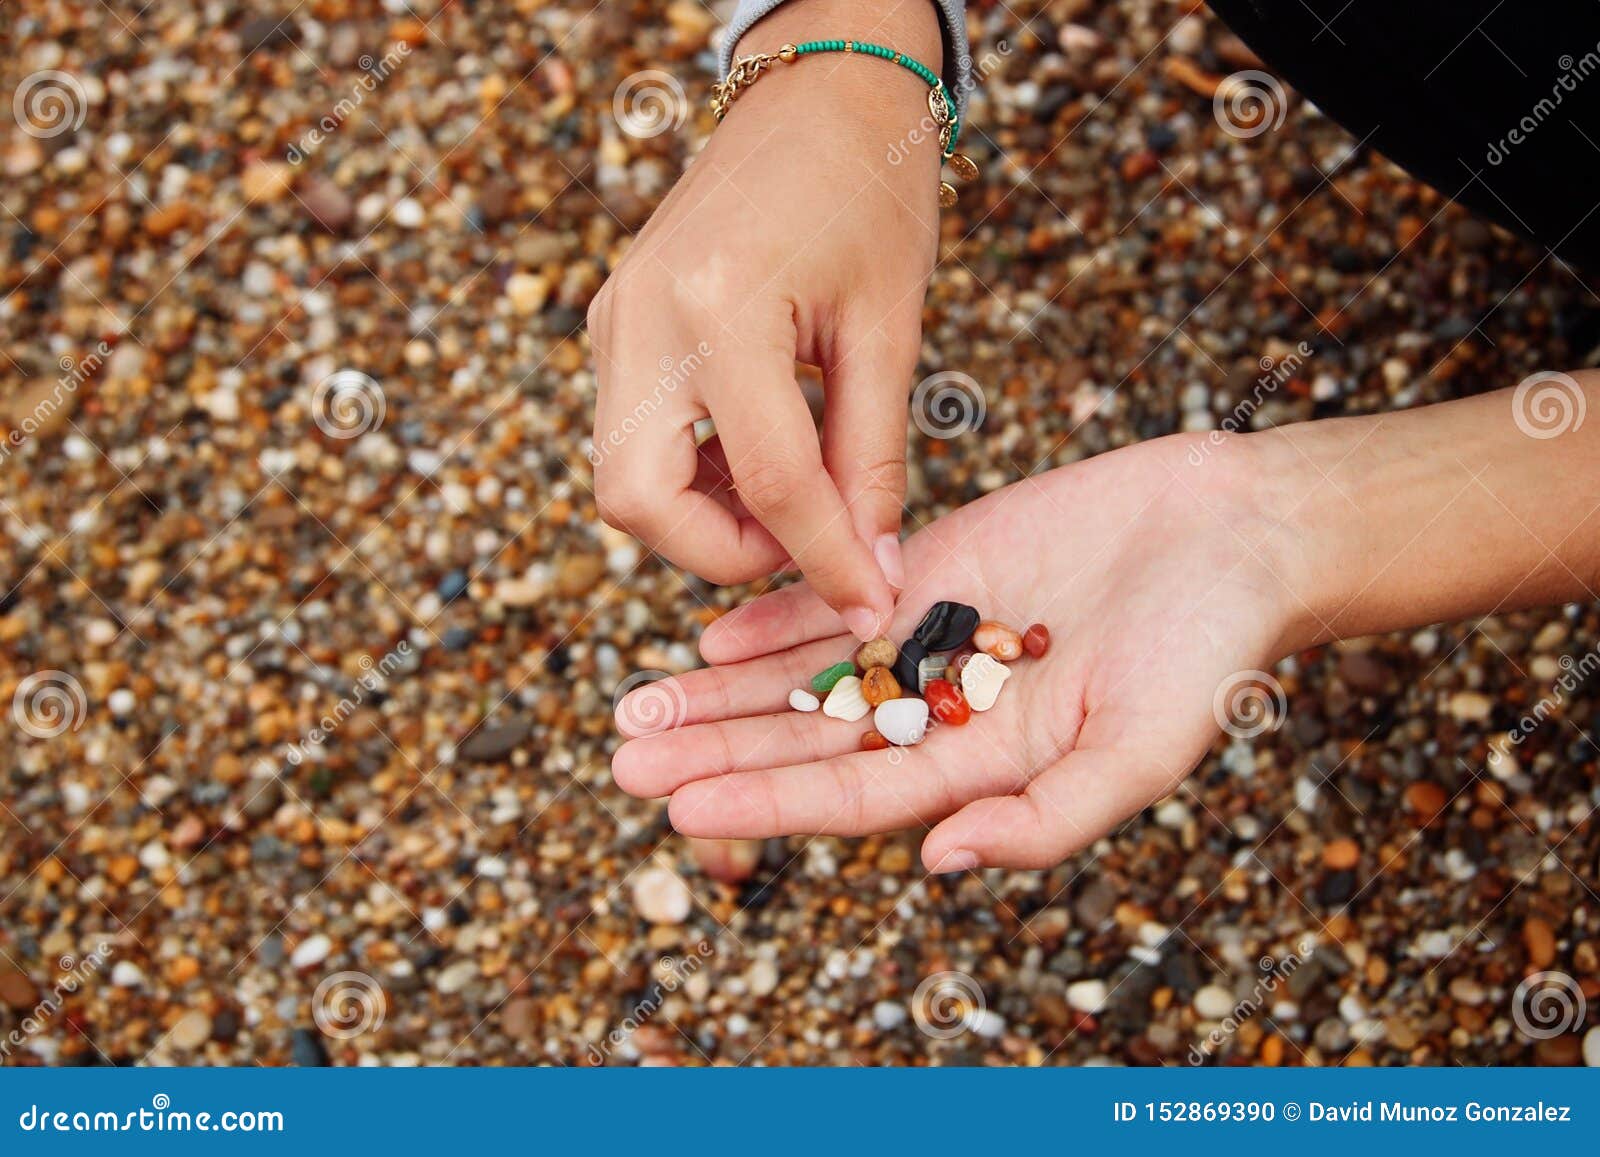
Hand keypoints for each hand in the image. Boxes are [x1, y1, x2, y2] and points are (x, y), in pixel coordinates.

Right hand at [586, 0, 944, 639]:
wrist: (817, 92)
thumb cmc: (871, 189)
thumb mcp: (890, 328)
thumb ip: (874, 459)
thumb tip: (870, 569)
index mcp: (722, 308)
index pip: (770, 482)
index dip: (825, 560)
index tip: (867, 604)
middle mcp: (644, 319)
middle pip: (639, 502)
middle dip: (720, 552)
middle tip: (800, 541)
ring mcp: (614, 320)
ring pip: (623, 478)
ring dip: (703, 515)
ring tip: (792, 488)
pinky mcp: (613, 322)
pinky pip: (631, 435)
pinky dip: (689, 472)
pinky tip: (757, 451)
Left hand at [612, 433, 1311, 870]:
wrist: (1235, 536)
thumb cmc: (1209, 654)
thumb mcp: (1141, 750)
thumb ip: (1046, 819)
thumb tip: (940, 868)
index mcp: (982, 767)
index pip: (851, 796)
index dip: (766, 802)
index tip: (682, 807)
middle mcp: (943, 711)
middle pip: (808, 739)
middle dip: (717, 752)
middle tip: (623, 760)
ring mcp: (934, 637)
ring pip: (808, 671)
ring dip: (724, 691)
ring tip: (640, 708)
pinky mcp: (937, 566)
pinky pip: (841, 596)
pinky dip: (777, 616)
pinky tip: (710, 634)